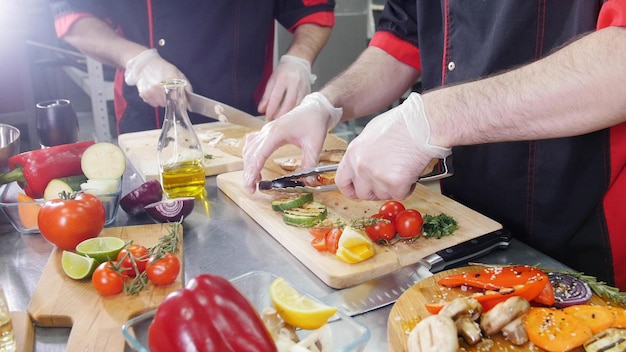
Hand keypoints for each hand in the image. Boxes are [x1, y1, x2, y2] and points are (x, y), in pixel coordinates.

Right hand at [124, 49, 191, 106]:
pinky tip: (154, 91)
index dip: (182, 102)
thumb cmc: (162, 68)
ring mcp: (151, 91)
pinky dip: (155, 100)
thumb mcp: (177, 73)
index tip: (183, 103)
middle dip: (171, 100)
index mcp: (171, 80)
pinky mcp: (144, 94)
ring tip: (161, 90)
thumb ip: (186, 86)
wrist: (145, 64)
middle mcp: (160, 86)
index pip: (179, 98)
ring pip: (162, 104)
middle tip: (169, 91)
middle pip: (170, 103)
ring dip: (163, 100)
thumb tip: (189, 100)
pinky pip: (154, 103)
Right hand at [243, 92, 341, 192]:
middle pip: (251, 154)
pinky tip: (255, 166)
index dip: (253, 171)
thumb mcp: (315, 143)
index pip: (259, 154)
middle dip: (248, 173)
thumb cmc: (315, 121)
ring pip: (249, 150)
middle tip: (251, 190)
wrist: (315, 108)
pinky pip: (253, 144)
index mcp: (277, 133)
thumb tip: (308, 182)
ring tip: (254, 182)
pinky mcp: (267, 132)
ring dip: (249, 166)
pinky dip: (251, 157)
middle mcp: (267, 131)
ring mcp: (266, 131)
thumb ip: (310, 162)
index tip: (251, 185)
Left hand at [258, 55, 316, 119]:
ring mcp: (303, 87)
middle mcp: (294, 83)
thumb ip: (266, 96)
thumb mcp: (272, 80)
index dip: (272, 108)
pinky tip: (291, 117)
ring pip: (297, 105)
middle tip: (275, 121)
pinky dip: (296, 112)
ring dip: (289, 114)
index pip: (277, 96)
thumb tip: (261, 109)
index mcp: (283, 78)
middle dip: (281, 114)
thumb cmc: (284, 71)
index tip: (268, 116)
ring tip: (282, 121)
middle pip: (289, 102)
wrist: (299, 62)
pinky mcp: (308, 92)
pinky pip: (302, 104)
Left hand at [335, 93, 450, 199]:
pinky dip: (408, 187)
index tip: (357, 192)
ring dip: (393, 187)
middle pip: (362, 193)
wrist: (422, 123)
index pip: (342, 182)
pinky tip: (410, 171)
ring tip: (402, 168)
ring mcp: (376, 175)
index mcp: (352, 153)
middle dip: (376, 190)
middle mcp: (361, 166)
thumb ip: (363, 153)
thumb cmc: (402, 123)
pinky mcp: (395, 182)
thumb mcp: (371, 134)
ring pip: (383, 195)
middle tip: (388, 179)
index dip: (351, 190)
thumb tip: (363, 164)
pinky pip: (400, 194)